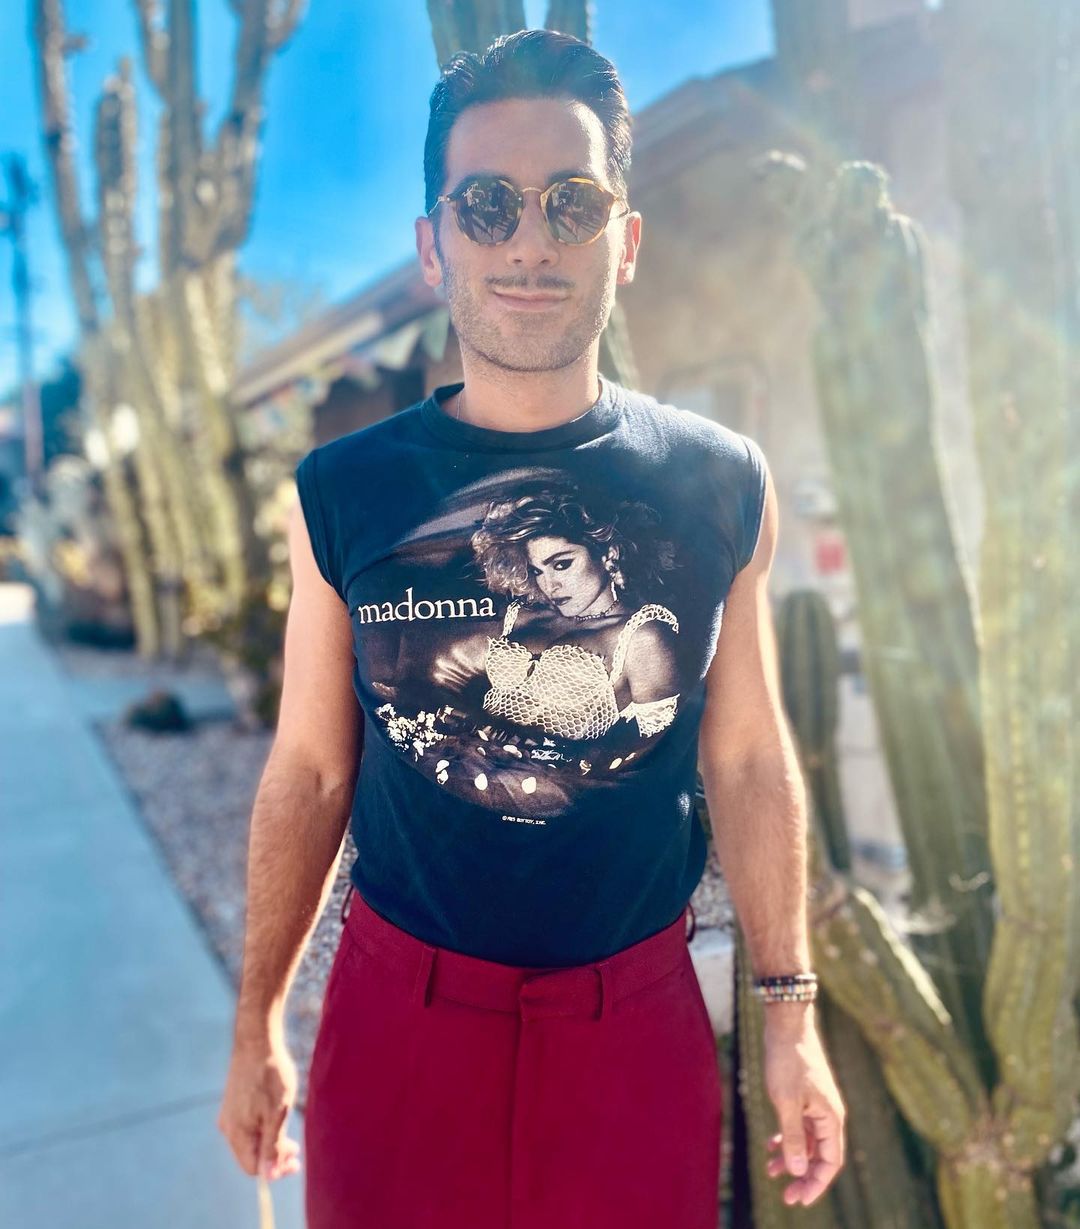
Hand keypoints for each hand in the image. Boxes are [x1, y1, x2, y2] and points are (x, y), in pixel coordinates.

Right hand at [218, 1034, 302, 1181]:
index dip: (275, 1169)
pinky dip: (263, 1128)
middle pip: (251, 1155)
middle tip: (297, 1149)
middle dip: (274, 1156)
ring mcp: (229, 1114)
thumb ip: (272, 1146)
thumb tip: (268, 1177)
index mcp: (236, 1133)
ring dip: (270, 1141)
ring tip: (289, 1133)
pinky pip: (247, 1126)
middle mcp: (227, 1127)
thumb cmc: (270, 1075)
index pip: (253, 1168)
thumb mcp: (277, 1112)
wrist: (257, 1039)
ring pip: (250, 1140)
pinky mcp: (233, 1102)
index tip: (295, 1160)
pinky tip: (276, 1116)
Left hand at [762, 1013, 845, 1206]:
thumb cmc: (787, 1060)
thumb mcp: (786, 1102)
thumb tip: (797, 1171)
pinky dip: (787, 1139)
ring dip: (792, 1158)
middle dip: (803, 1176)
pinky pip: (800, 1126)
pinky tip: (770, 1146)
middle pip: (820, 1155)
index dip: (816, 1183)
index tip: (798, 1199)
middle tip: (785, 1196)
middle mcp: (829, 1114)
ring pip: (808, 1141)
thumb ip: (793, 1138)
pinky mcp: (805, 1096)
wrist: (786, 1023)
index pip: (830, 1162)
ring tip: (770, 1172)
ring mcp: (817, 1104)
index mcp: (831, 1117)